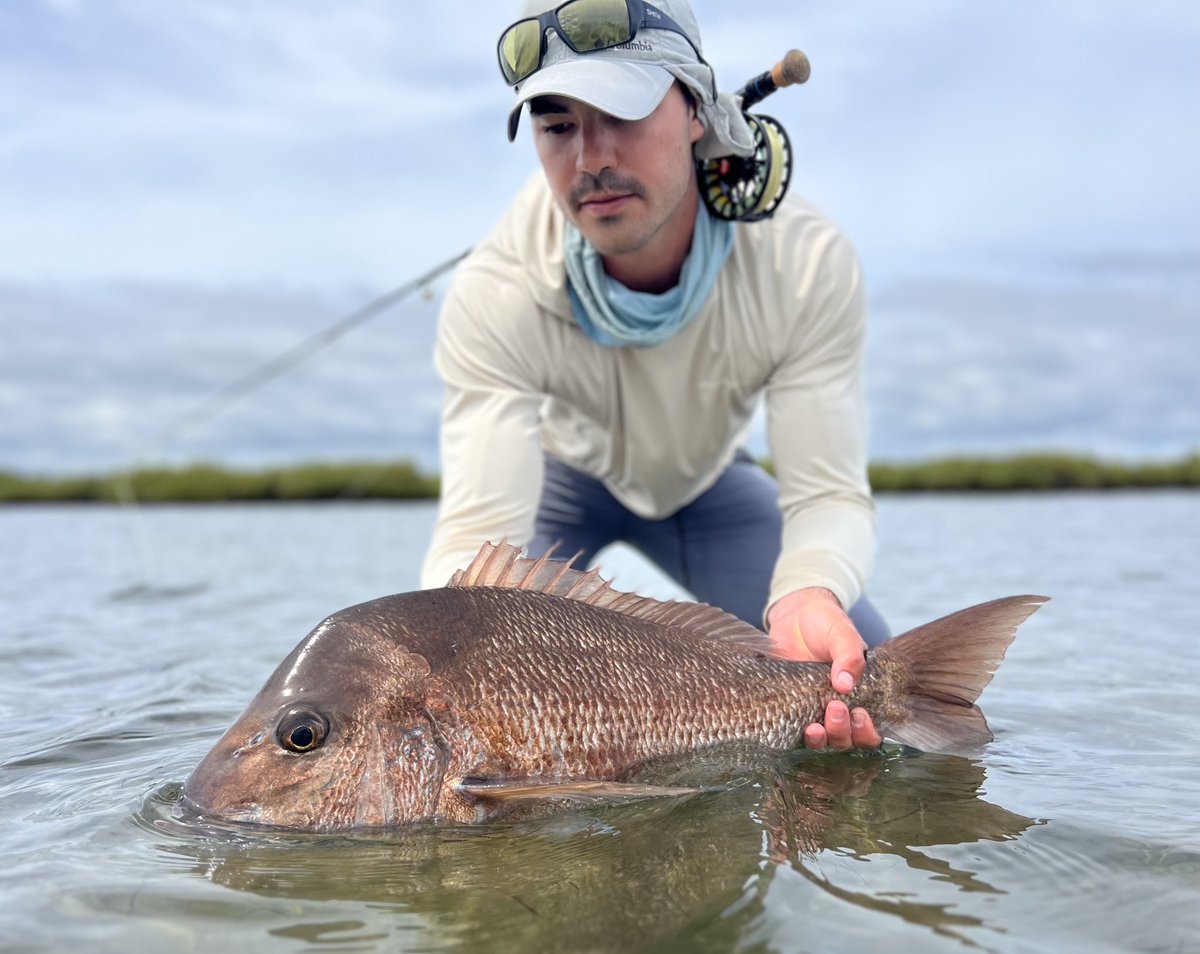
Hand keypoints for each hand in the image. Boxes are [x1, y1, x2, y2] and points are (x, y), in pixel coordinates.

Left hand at [767, 587, 882, 750]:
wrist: (794, 614)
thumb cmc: (825, 622)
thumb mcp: (842, 633)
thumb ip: (849, 655)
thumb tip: (845, 684)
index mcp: (859, 694)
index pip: (870, 730)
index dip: (867, 731)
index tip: (859, 714)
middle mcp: (838, 707)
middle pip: (846, 739)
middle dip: (843, 731)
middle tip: (835, 708)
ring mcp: (813, 709)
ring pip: (824, 741)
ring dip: (822, 739)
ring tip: (815, 726)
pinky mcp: (790, 707)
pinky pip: (795, 731)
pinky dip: (798, 734)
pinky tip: (798, 726)